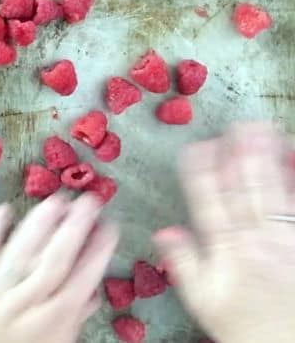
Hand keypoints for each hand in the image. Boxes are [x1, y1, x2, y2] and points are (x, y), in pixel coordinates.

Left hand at [0, 193, 118, 342]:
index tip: (109, 228)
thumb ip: (72, 322)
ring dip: (40, 224)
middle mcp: (27, 303)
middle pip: (56, 259)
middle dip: (76, 227)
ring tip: (56, 200)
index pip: (82, 279)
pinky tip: (2, 211)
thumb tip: (93, 296)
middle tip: (90, 202)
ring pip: (23, 252)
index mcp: (53, 322)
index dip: (98, 252)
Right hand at [154, 123, 294, 342]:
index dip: (201, 173)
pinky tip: (289, 159)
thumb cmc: (241, 322)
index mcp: (227, 250)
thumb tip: (165, 232)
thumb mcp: (202, 301)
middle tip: (237, 125)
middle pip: (246, 190)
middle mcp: (256, 238)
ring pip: (273, 191)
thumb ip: (184, 264)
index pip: (209, 203)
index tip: (195, 147)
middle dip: (240, 155)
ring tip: (264, 130)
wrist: (286, 340)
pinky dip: (292, 180)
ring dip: (267, 159)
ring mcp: (283, 238)